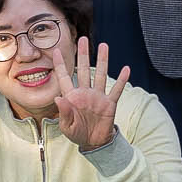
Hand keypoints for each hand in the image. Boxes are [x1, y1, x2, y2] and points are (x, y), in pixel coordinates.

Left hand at [50, 36, 128, 152]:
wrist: (93, 143)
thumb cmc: (77, 133)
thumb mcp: (67, 127)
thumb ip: (64, 113)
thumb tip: (58, 99)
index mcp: (71, 97)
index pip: (64, 77)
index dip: (59, 64)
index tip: (55, 50)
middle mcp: (85, 93)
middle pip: (84, 69)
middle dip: (83, 54)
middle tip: (83, 39)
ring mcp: (98, 97)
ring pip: (101, 75)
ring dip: (103, 61)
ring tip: (104, 45)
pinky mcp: (109, 103)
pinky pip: (117, 90)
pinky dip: (122, 80)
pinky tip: (126, 69)